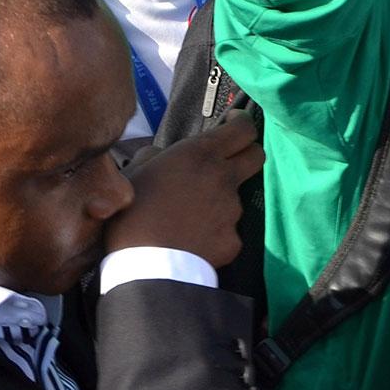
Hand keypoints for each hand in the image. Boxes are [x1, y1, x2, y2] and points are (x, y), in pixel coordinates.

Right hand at [107, 116, 263, 267]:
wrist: (145, 266)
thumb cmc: (133, 213)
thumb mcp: (134, 172)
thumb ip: (155, 156)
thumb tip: (162, 156)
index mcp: (200, 155)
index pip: (243, 128)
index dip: (241, 122)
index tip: (232, 124)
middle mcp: (223, 178)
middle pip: (256, 155)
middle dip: (247, 153)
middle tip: (227, 160)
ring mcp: (232, 211)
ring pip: (235, 197)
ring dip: (220, 200)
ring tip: (190, 216)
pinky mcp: (233, 240)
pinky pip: (228, 230)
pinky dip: (215, 232)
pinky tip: (193, 240)